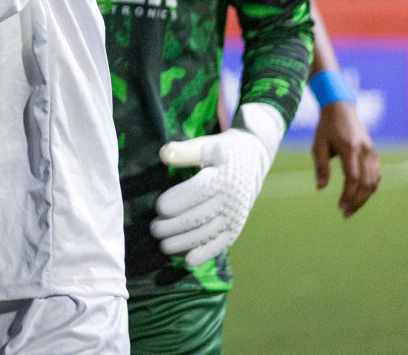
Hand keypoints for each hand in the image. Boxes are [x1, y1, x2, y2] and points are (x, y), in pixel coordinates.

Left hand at [151, 127, 272, 266]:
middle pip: (201, 216)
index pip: (199, 193)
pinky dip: (206, 253)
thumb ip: (185, 151)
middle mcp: (232, 199)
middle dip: (175, 226)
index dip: (178, 201)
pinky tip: (188, 261)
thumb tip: (164, 154)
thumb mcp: (206, 145)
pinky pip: (222, 242)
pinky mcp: (237, 226)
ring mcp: (236, 215)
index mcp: (225, 177)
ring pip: (208, 233)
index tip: (158, 208)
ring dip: (185, 242)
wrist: (253, 160)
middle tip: (154, 229)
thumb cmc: (222, 151)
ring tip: (163, 246)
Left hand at [313, 100, 380, 216]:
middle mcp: (365, 151)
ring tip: (350, 208)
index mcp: (350, 148)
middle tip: (345, 213)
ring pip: (374, 182)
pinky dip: (370, 188)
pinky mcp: (374, 154)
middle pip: (366, 184)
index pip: (352, 178)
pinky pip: (377, 176)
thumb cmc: (326, 127)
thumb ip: (320, 166)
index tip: (339, 207)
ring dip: (364, 198)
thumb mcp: (318, 145)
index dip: (348, 195)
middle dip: (357, 201)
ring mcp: (372, 153)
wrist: (341, 109)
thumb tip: (320, 188)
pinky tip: (359, 196)